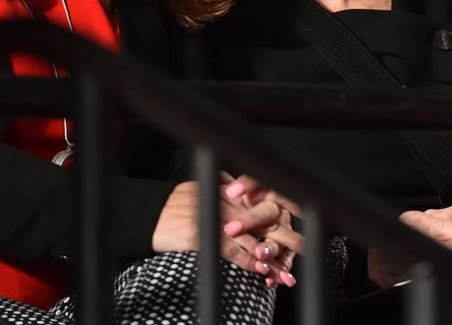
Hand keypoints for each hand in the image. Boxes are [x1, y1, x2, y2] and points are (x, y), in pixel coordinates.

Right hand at [150, 180, 300, 286]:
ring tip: (286, 271)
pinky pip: (233, 250)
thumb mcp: (200, 187)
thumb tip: (233, 182)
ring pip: (252, 240)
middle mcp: (227, 204)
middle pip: (263, 222)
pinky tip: (262, 269)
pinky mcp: (206, 237)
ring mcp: (218, 220)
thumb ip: (220, 185)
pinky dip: (249, 260)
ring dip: (271, 257)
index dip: (281, 218)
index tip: (296, 229)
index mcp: (229, 193)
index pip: (261, 205)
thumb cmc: (173, 203)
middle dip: (283, 238)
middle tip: (302, 250)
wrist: (150, 214)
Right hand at [368, 203, 451, 288]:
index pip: (439, 227)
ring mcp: (403, 261)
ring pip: (437, 262)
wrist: (380, 258)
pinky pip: (429, 277)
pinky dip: (450, 276)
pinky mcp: (403, 278)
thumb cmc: (408, 234)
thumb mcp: (431, 218)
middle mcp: (408, 239)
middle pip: (442, 247)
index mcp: (413, 221)